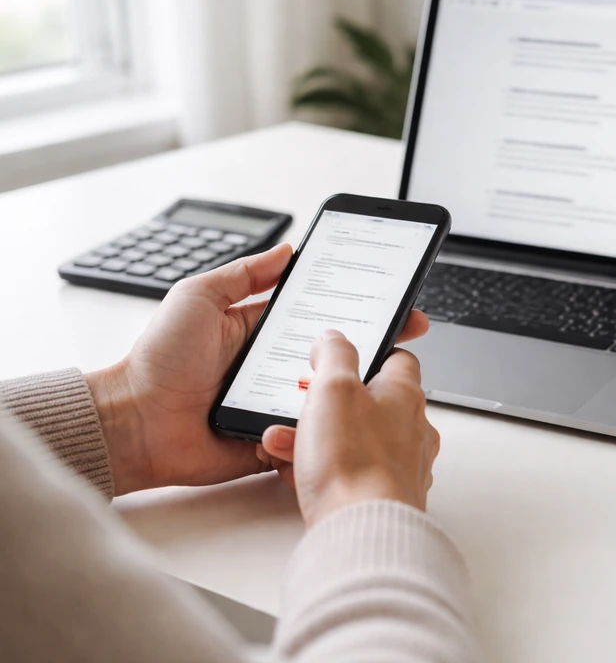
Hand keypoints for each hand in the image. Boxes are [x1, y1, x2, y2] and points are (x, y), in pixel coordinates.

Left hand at [84, 243, 429, 494]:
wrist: (134, 422)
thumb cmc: (159, 358)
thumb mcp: (199, 297)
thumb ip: (243, 274)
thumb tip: (286, 250)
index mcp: (263, 331)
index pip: (322, 316)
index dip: (358, 307)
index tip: (392, 299)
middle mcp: (275, 367)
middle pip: (337, 355)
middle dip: (376, 344)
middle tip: (408, 333)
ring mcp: (277, 403)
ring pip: (331, 395)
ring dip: (355, 385)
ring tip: (378, 372)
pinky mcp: (274, 438)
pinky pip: (310, 433)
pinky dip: (328, 426)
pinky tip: (348, 414)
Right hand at [259, 330, 439, 526]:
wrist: (361, 530)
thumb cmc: (355, 462)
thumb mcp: (334, 387)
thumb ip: (335, 355)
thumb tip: (335, 339)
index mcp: (405, 395)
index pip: (397, 359)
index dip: (368, 352)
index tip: (344, 353)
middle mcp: (410, 429)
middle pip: (367, 402)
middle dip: (325, 403)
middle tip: (301, 404)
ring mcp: (399, 466)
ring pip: (351, 440)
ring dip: (313, 437)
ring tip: (283, 440)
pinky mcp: (381, 497)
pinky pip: (346, 473)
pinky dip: (318, 468)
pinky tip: (292, 470)